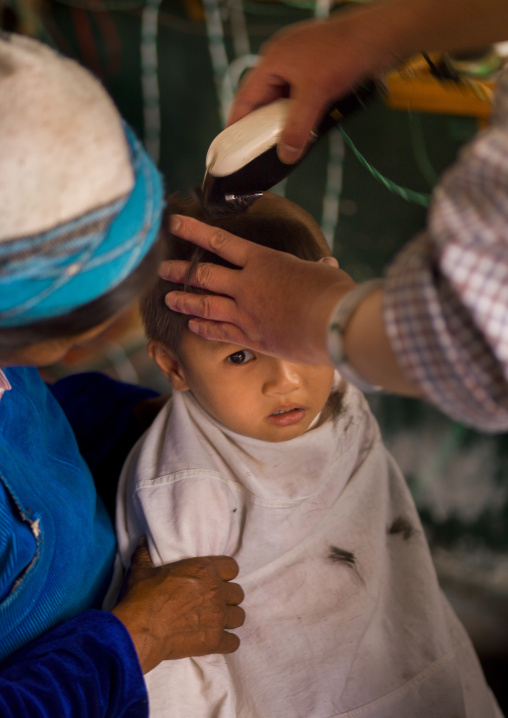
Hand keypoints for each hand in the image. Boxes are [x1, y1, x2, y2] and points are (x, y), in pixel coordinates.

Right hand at [112, 539, 244, 673]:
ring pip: (239, 616)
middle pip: (238, 593)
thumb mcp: (142, 570)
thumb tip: (142, 541)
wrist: (138, 630)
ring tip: (217, 622)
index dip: (225, 573)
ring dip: (230, 619)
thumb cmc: (141, 597)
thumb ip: (146, 554)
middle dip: (228, 598)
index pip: (232, 567)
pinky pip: (234, 642)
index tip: (217, 579)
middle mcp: (215, 591)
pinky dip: (227, 643)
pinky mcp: (214, 640)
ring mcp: (217, 616)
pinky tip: (217, 641)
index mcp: (204, 569)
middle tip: (214, 603)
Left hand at [160, 215, 355, 366]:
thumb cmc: (332, 293)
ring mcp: (245, 312)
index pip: (221, 242)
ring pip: (205, 305)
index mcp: (262, 261)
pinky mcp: (250, 337)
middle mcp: (246, 285)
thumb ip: (317, 267)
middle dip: (181, 272)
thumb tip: (326, 264)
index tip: (175, 224)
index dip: (194, 231)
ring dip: (184, 301)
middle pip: (204, 276)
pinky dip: (203, 328)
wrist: (332, 325)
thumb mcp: (324, 272)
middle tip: (163, 269)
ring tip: (169, 299)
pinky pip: (218, 332)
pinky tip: (191, 326)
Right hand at [228, 0, 506, 163]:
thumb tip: (285, 157)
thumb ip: (298, 128)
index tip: (231, 148)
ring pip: (284, 100)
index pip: (245, 97)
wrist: (382, 36)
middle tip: (259, 153)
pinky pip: (302, 97)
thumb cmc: (344, 55)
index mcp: (272, 60)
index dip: (236, 123)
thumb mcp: (316, 95)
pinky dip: (301, 115)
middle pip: (263, 100)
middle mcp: (282, 61)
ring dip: (284, 122)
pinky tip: (306, 131)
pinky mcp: (320, 70)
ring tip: (282, 146)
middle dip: (261, 126)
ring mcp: (301, 64)